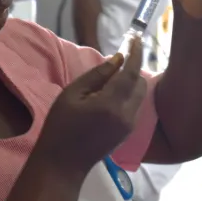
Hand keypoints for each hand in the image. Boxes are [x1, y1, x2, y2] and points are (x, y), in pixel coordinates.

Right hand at [36, 37, 145, 174]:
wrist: (64, 163)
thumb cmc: (61, 126)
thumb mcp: (72, 94)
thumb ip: (97, 75)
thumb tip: (118, 59)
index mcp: (111, 104)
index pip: (131, 72)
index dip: (135, 53)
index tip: (136, 37)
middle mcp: (127, 114)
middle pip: (140, 82)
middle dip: (134, 67)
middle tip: (122, 56)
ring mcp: (130, 125)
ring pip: (140, 94)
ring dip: (132, 81)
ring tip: (115, 74)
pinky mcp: (129, 132)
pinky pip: (135, 105)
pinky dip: (129, 94)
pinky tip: (113, 92)